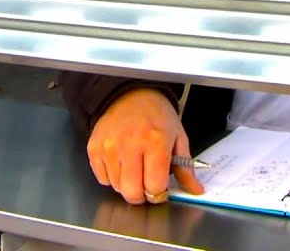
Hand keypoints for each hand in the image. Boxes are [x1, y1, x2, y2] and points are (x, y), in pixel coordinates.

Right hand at [86, 88, 203, 204]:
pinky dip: (112, 177)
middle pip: (132, 192)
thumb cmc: (157, 115)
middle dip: (142, 195)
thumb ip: (185, 167)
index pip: (155, 186)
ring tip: (134, 166)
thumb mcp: (178, 136)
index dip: (160, 192)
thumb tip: (196, 191)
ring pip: (117, 187)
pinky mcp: (94, 148)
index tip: (161, 187)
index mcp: (156, 142)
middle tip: (146, 183)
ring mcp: (109, 147)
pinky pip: (102, 179)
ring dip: (127, 184)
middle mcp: (130, 145)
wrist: (129, 93)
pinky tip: (121, 162)